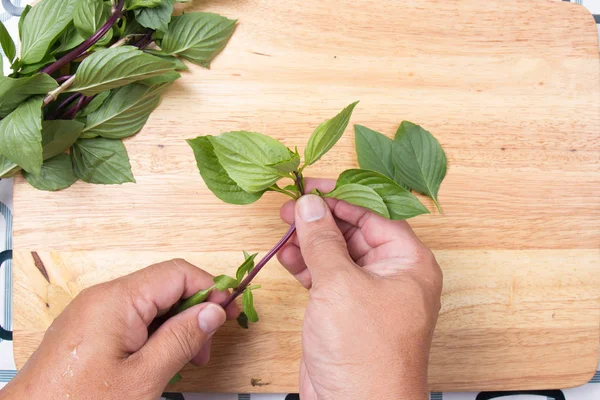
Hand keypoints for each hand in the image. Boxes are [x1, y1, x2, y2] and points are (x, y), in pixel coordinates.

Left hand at [1, 259, 238, 399]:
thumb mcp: (143, 377)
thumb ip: (182, 339)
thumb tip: (213, 311)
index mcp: (117, 300)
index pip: (177, 273)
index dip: (210, 288)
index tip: (229, 312)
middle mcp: (103, 297)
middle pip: (165, 287)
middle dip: (193, 312)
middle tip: (207, 348)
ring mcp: (93, 312)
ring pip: (150, 305)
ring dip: (176, 327)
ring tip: (187, 361)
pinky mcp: (88, 330)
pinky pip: (132, 319)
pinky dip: (154, 335)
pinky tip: (161, 361)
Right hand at [278, 179, 442, 399]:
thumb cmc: (365, 353)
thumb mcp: (340, 284)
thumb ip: (322, 240)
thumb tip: (309, 205)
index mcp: (408, 262)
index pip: (375, 214)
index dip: (342, 196)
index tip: (311, 187)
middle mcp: (392, 275)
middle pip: (355, 231)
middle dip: (321, 219)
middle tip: (290, 207)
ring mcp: (368, 294)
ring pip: (337, 254)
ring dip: (310, 241)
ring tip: (282, 228)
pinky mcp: (346, 311)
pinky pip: (326, 277)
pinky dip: (306, 265)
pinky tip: (286, 255)